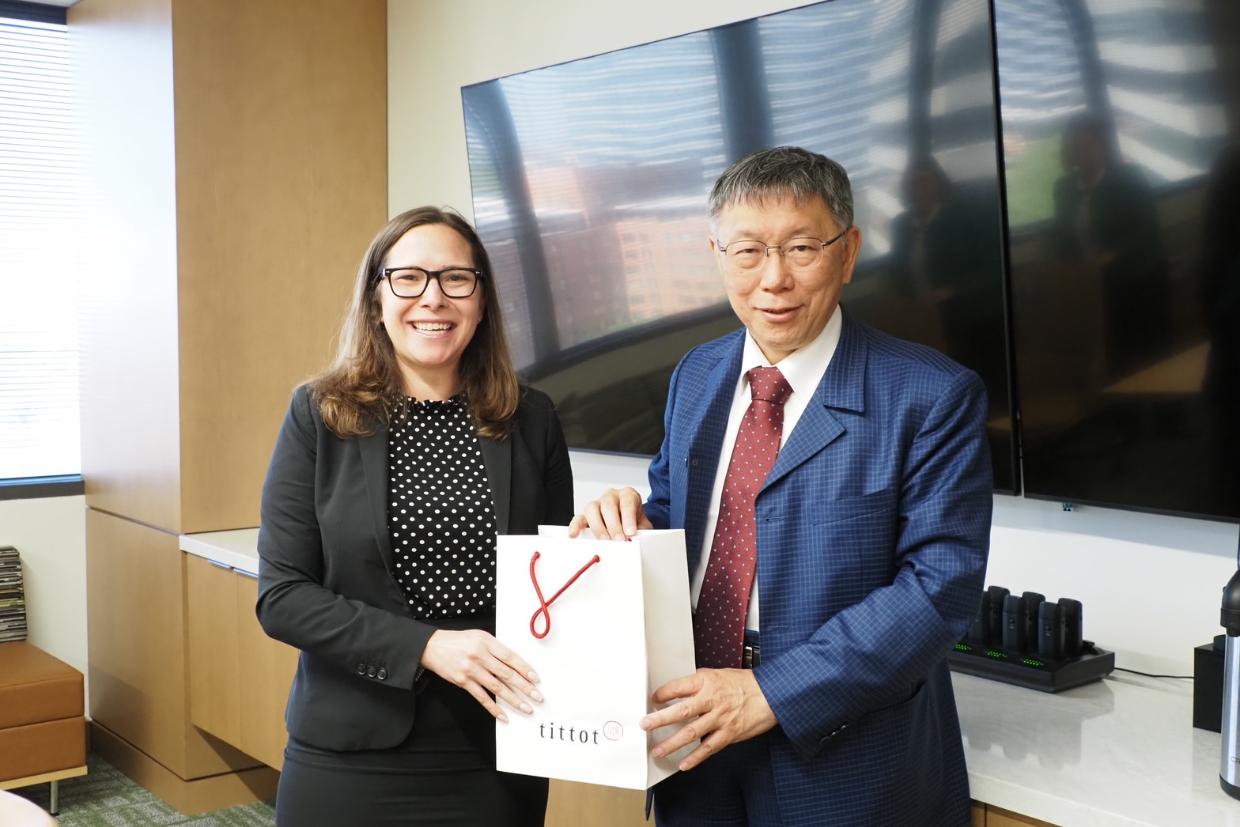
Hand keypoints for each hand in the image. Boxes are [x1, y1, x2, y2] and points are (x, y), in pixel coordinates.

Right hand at [419, 629, 542, 721]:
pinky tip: (504, 716)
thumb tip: (515, 663)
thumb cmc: (459, 640)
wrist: (432, 647)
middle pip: (507, 674)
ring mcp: (471, 671)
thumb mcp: (479, 636)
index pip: (510, 657)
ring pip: (497, 688)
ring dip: (514, 700)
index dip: (525, 669)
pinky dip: (494, 708)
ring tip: (527, 708)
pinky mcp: (463, 682)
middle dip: (525, 687)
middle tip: (538, 697)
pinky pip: (481, 698)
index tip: (536, 679)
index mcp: (486, 642)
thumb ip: (496, 648)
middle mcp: (480, 656)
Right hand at [567, 487, 651, 539]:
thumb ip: (642, 532)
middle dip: (614, 524)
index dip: (628, 517)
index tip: (630, 532)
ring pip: (592, 509)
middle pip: (608, 505)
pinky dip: (575, 526)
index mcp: (627, 495)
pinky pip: (578, 518)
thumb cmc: (635, 523)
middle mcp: (611, 497)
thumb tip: (637, 540)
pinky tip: (574, 534)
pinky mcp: (586, 515)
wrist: (630, 524)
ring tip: (604, 540)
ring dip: (598, 526)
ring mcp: (597, 504)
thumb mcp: (643, 526)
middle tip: (619, 539)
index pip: (627, 502)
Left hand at [640, 668, 776, 770]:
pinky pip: (709, 748)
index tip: (651, 700)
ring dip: (672, 743)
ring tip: (657, 750)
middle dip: (660, 719)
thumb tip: (677, 692)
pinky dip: (695, 758)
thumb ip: (699, 683)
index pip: (678, 687)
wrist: (772, 694)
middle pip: (681, 711)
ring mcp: (720, 718)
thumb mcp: (718, 675)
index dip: (662, 694)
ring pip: (691, 732)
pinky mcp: (729, 734)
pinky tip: (683, 764)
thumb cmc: (744, 683)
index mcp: (707, 681)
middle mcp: (712, 700)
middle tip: (644, 726)